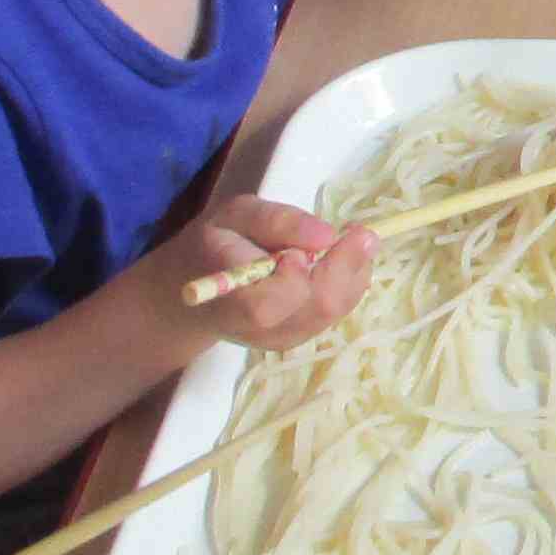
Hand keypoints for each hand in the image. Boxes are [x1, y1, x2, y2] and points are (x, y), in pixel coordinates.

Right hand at [153, 193, 375, 353]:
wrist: (195, 290)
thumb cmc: (216, 243)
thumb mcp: (235, 215)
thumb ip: (276, 221)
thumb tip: (326, 235)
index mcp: (224, 291)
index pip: (263, 305)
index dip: (294, 279)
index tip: (306, 249)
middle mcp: (250, 326)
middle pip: (311, 309)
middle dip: (344, 269)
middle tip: (360, 232)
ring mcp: (275, 339)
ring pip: (330, 313)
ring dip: (353, 275)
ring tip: (354, 240)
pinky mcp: (293, 339)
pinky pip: (333, 315)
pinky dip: (349, 286)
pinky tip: (343, 262)